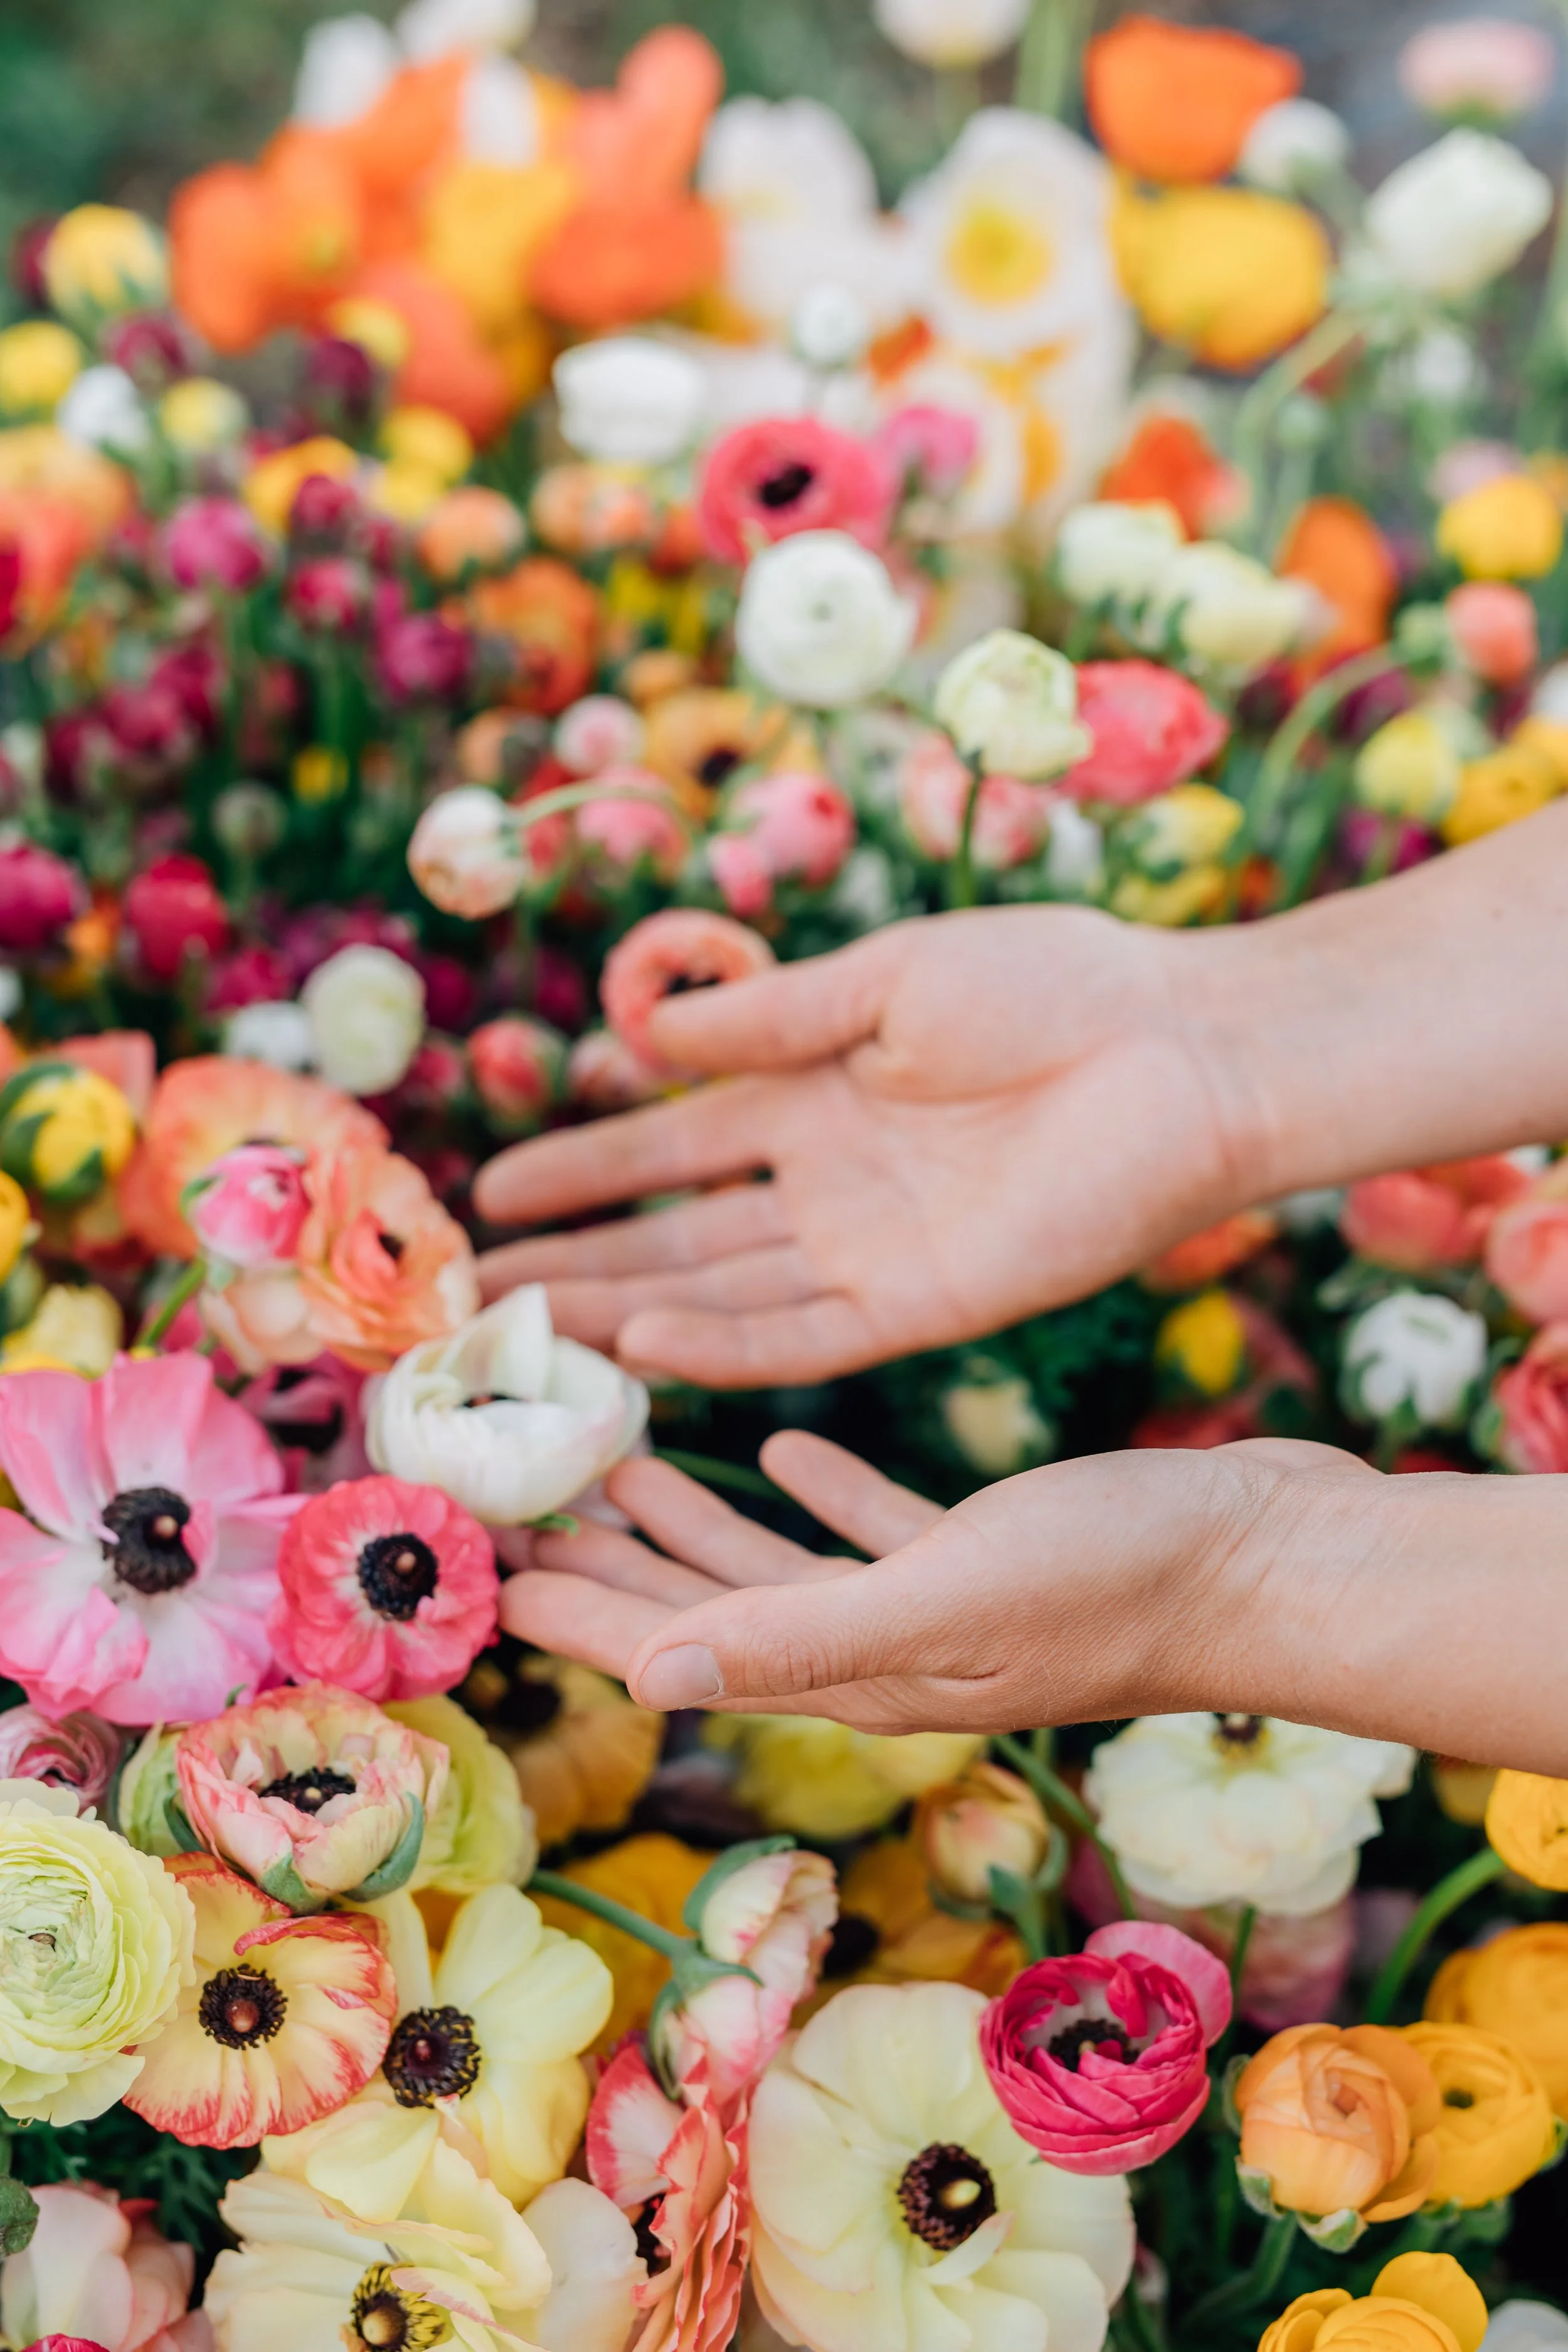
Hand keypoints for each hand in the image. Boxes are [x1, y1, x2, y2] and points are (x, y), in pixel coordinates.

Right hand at [475, 907, 1268, 1386]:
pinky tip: (642, 1349)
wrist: (1180, 1050)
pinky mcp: (924, 1305)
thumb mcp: (884, 981)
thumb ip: (765, 1021)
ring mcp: (873, 1248)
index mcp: (819, 1090)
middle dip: (582, 1260)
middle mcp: (831, 1182)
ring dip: (628, 1311)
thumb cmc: (1047, 984)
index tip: (493, 1196)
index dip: (586, 1167)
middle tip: (479, 1293)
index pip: (675, 1140)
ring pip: (724, 1294)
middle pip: (681, 1233)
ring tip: (531, 1331)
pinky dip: (726, 1347)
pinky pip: (805, 1338)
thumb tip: (645, 1038)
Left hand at [499, 1432, 1377, 1736]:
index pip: (688, 1648)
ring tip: (622, 1468)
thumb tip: (647, 1682)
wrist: (1270, 1563)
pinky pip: (874, 1527)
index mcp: (861, 1671)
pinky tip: (783, 1447)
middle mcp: (886, 1647)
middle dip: (618, 1568)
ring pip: (784, 1565)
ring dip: (699, 1523)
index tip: (496, 1576)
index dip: (589, 1615)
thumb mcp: (944, 1599)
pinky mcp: (990, 1553)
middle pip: (716, 1609)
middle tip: (528, 1511)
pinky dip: (819, 1492)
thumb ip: (798, 1636)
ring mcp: (939, 1602)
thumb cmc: (1117, 1582)